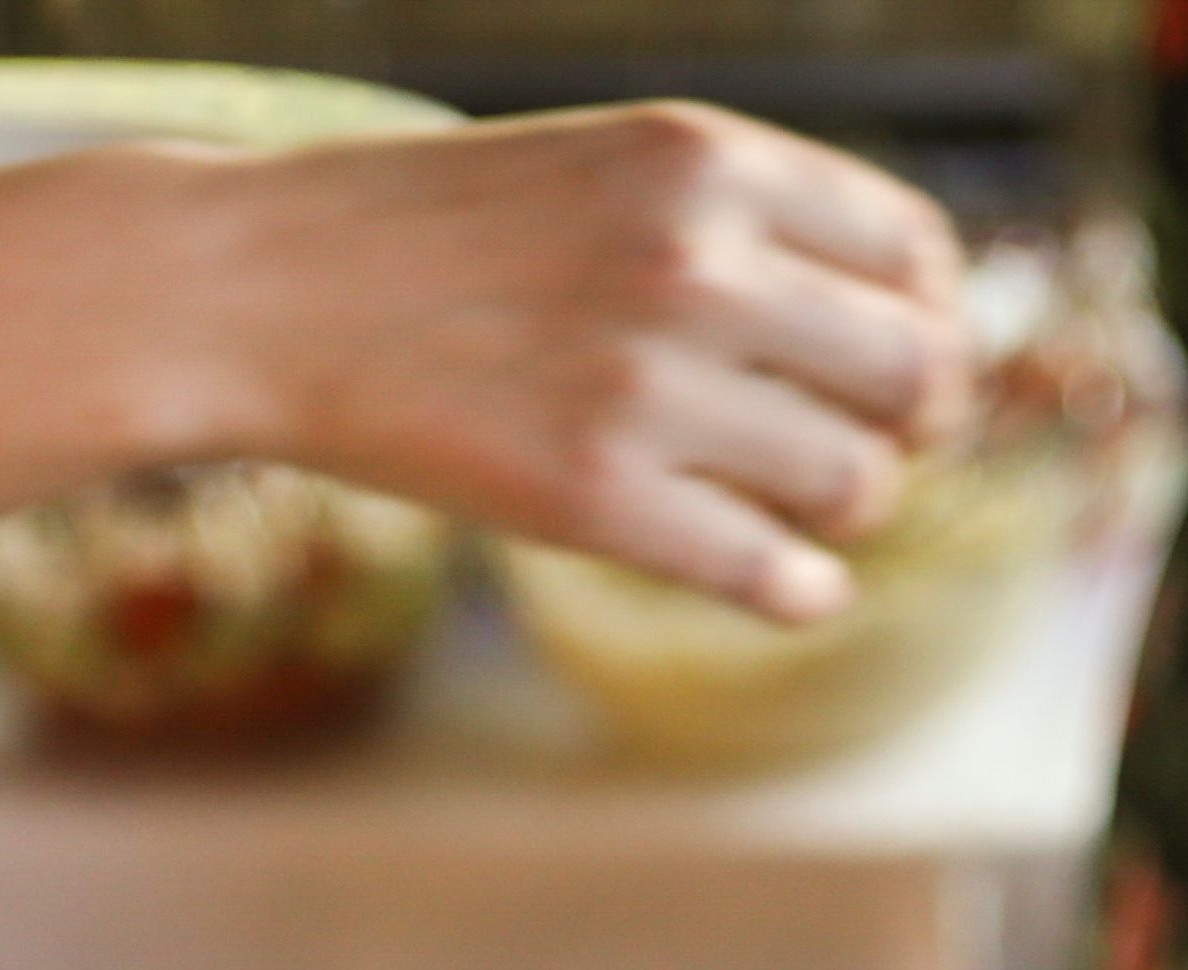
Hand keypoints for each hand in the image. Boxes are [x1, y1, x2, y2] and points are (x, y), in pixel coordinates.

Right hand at [161, 107, 968, 624]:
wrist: (261, 288)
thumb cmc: (433, 231)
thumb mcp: (601, 166)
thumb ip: (735, 219)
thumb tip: (894, 319)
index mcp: (705, 160)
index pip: (913, 254)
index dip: (926, 320)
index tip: (890, 358)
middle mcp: (694, 262)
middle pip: (914, 371)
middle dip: (911, 422)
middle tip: (867, 446)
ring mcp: (645, 387)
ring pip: (854, 480)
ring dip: (848, 507)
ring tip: (798, 508)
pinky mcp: (592, 502)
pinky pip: (770, 574)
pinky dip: (803, 590)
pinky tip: (793, 585)